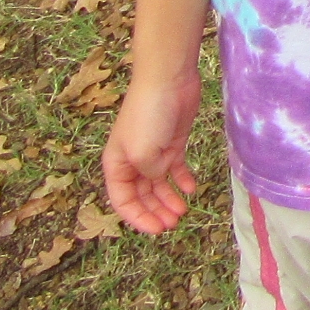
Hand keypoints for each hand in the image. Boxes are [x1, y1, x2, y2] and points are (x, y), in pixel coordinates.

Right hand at [104, 72, 202, 233]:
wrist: (168, 79)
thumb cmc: (148, 115)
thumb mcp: (143, 153)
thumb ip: (149, 175)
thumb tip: (158, 180)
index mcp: (117, 165)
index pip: (123, 200)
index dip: (138, 217)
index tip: (157, 229)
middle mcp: (133, 161)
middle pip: (142, 195)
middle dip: (155, 211)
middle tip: (174, 224)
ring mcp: (154, 150)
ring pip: (159, 184)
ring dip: (169, 199)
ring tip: (183, 211)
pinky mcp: (173, 141)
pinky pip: (176, 167)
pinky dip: (182, 179)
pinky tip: (192, 189)